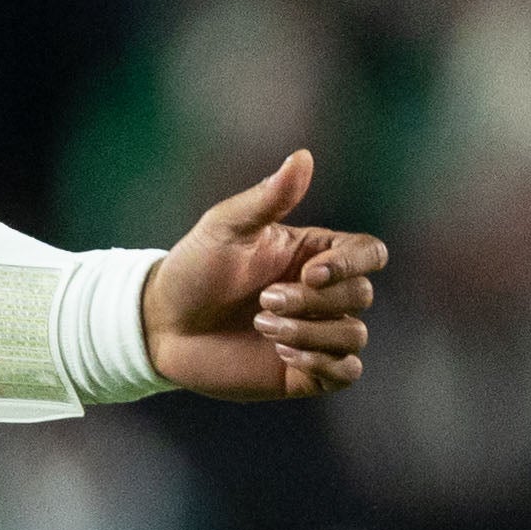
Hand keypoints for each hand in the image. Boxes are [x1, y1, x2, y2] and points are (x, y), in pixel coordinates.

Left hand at [143, 150, 387, 403]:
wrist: (161, 326)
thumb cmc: (193, 269)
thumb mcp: (225, 228)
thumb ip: (267, 198)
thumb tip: (303, 156)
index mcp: (315, 254)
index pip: (369, 253)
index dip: (351, 264)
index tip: (309, 272)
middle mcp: (324, 293)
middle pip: (361, 295)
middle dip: (313, 301)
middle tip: (262, 302)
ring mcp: (317, 333)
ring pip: (353, 335)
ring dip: (310, 333)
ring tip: (262, 327)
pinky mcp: (306, 372)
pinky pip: (346, 372)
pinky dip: (324, 364)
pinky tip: (282, 356)